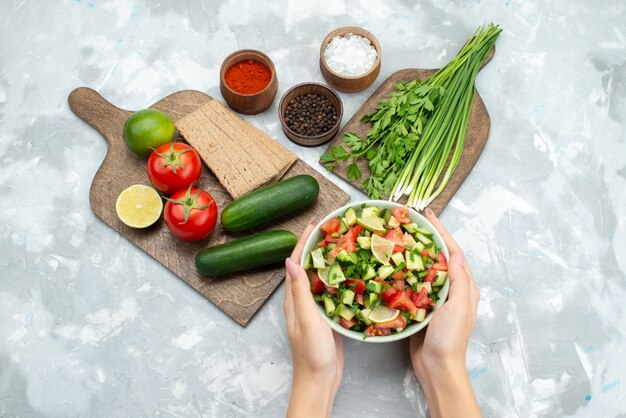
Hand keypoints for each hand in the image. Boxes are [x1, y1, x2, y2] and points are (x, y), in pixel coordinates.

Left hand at [284, 218, 343, 417]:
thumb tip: (291, 261)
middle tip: (332, 229)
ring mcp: (315, 309)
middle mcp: (302, 301)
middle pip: (309, 266)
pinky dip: (340, 278)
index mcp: (294, 299)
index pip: (296, 262)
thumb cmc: (312, 354)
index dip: (304, 242)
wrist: (320, 381)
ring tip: (343, 244)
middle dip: (318, 246)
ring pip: (321, 277)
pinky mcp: (327, 317)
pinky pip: (332, 291)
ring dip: (329, 260)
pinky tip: (352, 273)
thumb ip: (300, 292)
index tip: (314, 224)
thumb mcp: (307, 319)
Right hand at [410, 208, 480, 417]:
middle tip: (411, 222)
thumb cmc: (450, 340)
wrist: (437, 368)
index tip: (428, 215)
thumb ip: (458, 280)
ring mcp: (436, 298)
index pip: (453, 252)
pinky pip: (413, 283)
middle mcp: (451, 289)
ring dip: (414, 251)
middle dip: (427, 237)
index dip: (441, 232)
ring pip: (425, 267)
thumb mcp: (458, 308)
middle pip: (439, 256)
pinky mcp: (421, 307)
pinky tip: (393, 265)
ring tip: (400, 237)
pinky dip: (405, 270)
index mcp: (464, 287)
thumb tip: (455, 253)